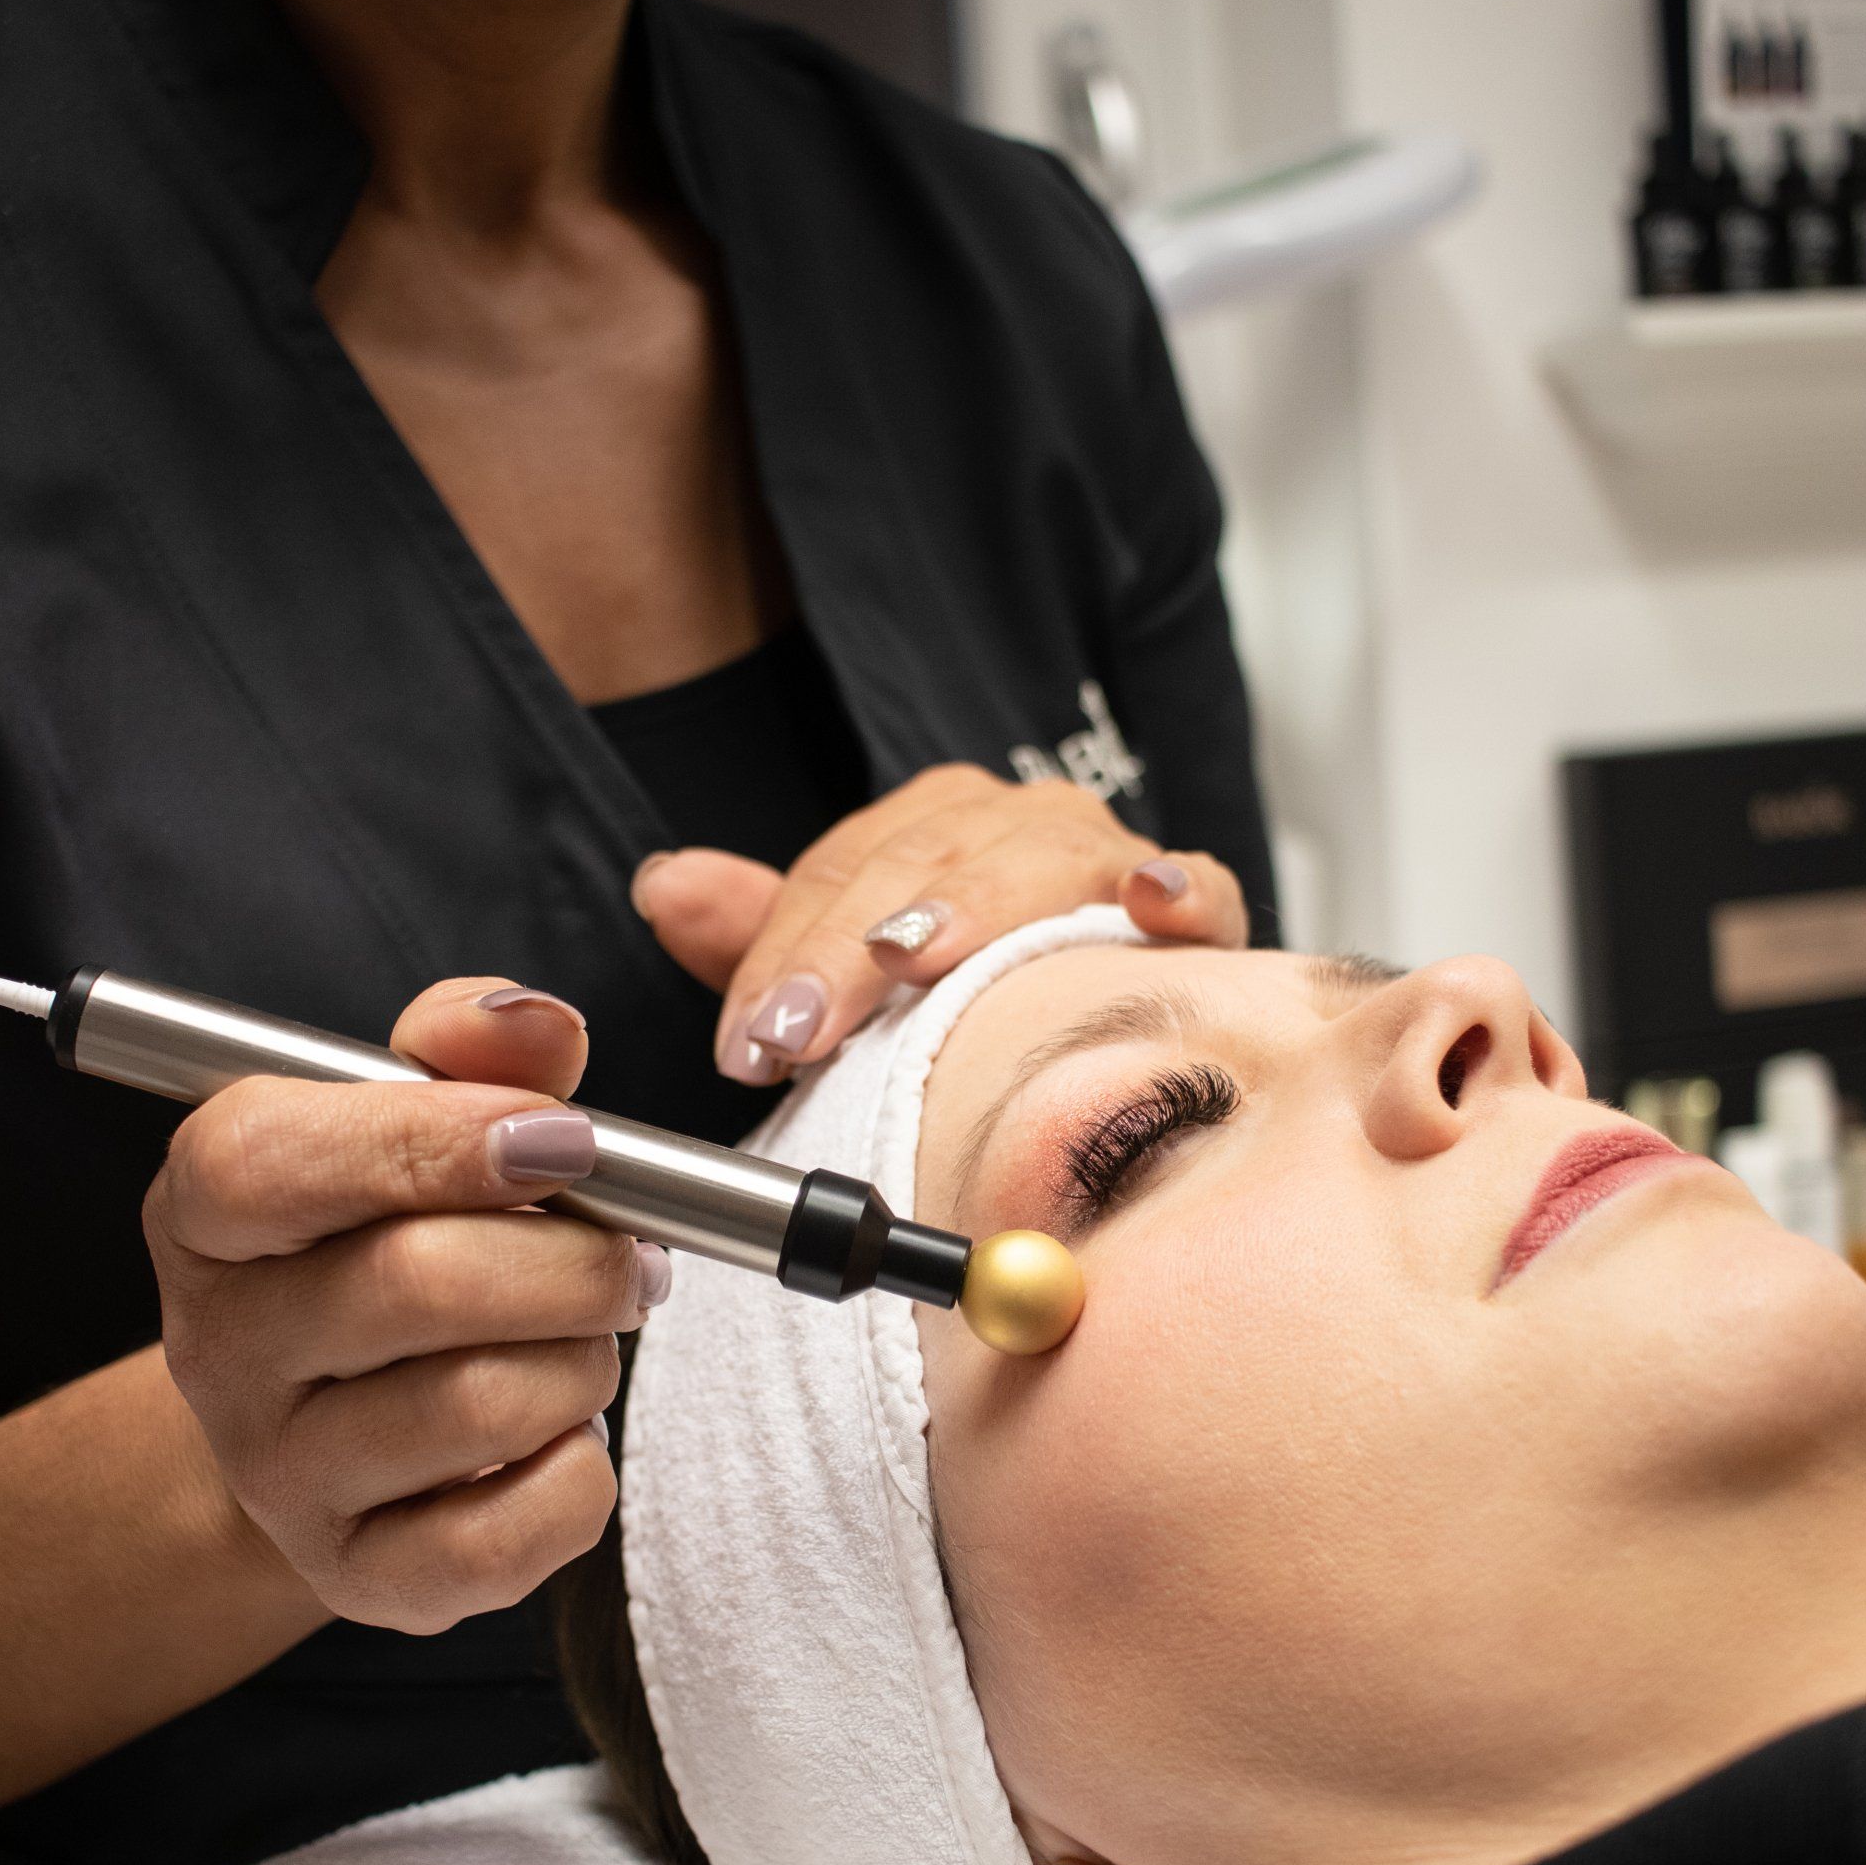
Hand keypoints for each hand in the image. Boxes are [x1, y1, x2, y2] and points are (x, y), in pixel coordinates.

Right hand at [143, 981, 664, 1631]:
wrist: (341, 1420)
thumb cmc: (391, 1239)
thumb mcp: (414, 1117)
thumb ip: (476, 1051)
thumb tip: (544, 1031)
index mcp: (207, 1209)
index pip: (270, 1161)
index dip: (430, 1140)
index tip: (565, 1138)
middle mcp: (220, 1348)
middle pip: (413, 1285)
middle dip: (572, 1260)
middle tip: (633, 1254)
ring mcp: (280, 1476)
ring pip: (481, 1407)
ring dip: (586, 1359)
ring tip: (589, 1336)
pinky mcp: (360, 1579)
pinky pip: (515, 1534)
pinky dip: (582, 1475)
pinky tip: (563, 1434)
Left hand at [631, 764, 1249, 1083]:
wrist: (1106, 1014)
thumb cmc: (968, 995)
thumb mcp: (849, 975)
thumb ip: (761, 936)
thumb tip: (663, 884)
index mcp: (933, 825)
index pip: (842, 871)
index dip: (784, 952)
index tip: (747, 1041)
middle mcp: (1017, 823)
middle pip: (925, 861)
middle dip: (849, 949)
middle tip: (797, 1030)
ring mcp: (1108, 856)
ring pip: (1044, 858)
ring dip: (978, 905)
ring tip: (917, 956)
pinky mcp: (1196, 909)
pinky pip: (1201, 888)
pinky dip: (1181, 889)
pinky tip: (1154, 905)